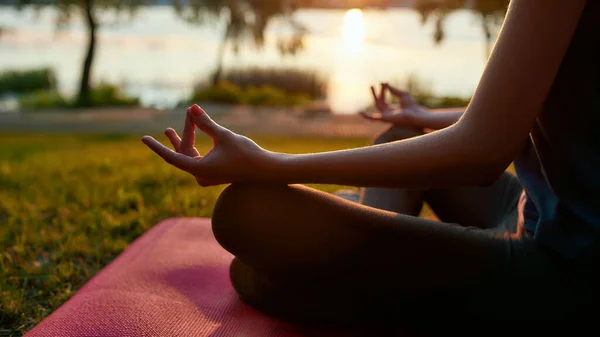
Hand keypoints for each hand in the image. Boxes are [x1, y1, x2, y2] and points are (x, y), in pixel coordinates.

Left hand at [142, 104, 273, 186]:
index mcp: (199, 169)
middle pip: (183, 152)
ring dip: (185, 140)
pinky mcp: (213, 174)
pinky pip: (197, 159)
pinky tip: (191, 137)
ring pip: (189, 156)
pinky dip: (194, 146)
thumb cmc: (247, 153)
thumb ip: (206, 123)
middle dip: (183, 133)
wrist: (266, 171)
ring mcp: (206, 176)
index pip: (171, 157)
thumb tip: (193, 108)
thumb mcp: (224, 136)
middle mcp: (200, 175)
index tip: (143, 139)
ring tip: (168, 130)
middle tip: (184, 115)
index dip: (156, 146)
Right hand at [360, 83, 427, 125]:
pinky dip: (366, 116)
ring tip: (371, 86)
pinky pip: (373, 118)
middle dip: (376, 93)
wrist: (415, 114)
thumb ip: (394, 90)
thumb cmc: (412, 106)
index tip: (383, 82)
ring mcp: (386, 116)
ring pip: (377, 105)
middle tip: (372, 85)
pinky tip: (360, 112)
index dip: (383, 90)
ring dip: (374, 95)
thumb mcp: (403, 94)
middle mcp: (388, 113)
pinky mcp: (384, 118)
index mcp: (392, 109)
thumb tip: (387, 84)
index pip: (384, 99)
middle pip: (379, 101)